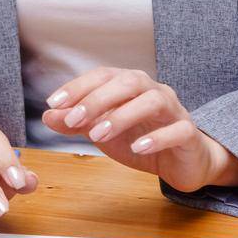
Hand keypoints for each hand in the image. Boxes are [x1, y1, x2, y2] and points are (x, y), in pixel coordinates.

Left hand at [39, 67, 237, 194]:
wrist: (182, 162)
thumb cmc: (141, 139)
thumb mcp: (104, 133)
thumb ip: (78, 123)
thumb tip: (48, 115)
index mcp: (131, 86)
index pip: (104, 75)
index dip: (78, 86)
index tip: (54, 103)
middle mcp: (153, 91)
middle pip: (128, 82)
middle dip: (98, 99)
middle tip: (73, 120)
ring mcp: (174, 110)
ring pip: (153, 100)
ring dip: (123, 115)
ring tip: (98, 135)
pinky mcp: (189, 134)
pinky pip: (178, 129)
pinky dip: (157, 137)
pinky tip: (137, 149)